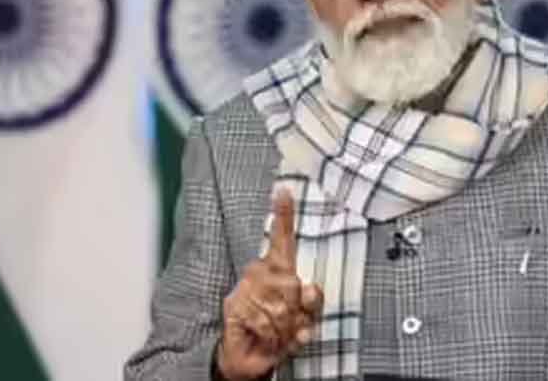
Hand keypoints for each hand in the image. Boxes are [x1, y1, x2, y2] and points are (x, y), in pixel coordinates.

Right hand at [216, 190, 323, 379]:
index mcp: (276, 269)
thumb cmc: (275, 327)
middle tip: (289, 321)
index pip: (282, 238)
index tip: (285, 191)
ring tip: (278, 333)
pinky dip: (274, 340)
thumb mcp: (301, 313)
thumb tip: (311, 288)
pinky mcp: (235, 310)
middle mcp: (259, 275)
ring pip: (282, 309)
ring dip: (286, 328)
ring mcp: (245, 291)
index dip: (284, 215)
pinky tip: (271, 341)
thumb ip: (311, 299)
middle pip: (292, 285)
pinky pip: (266, 325)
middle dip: (298, 311)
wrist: (246, 356)